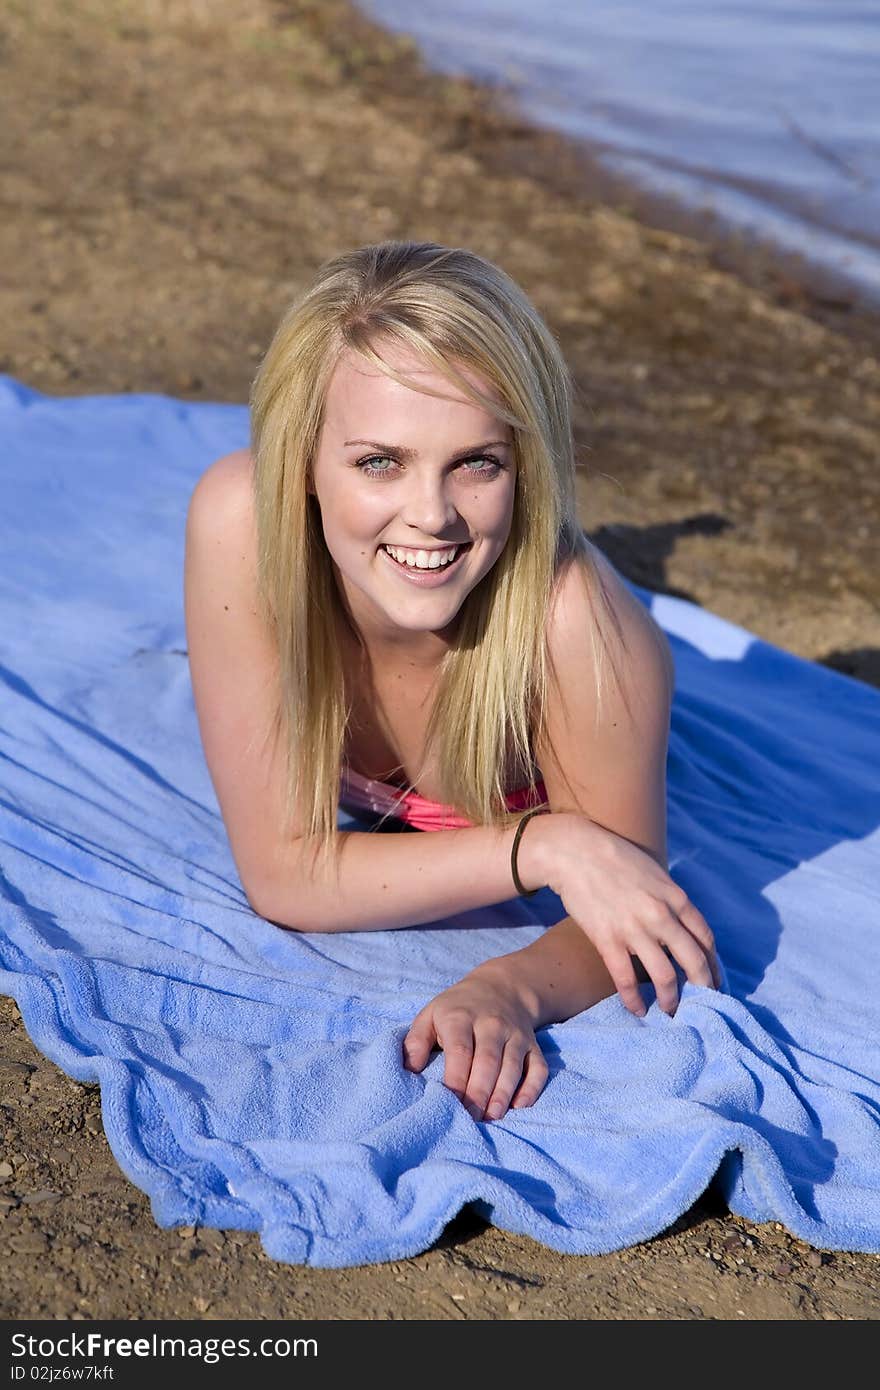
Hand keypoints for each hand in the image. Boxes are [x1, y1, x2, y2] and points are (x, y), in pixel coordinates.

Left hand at [402, 961, 547, 1121]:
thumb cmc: (458, 1009)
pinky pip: (538, 1068)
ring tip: (491, 1117)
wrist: (502, 988)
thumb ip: (416, 1041)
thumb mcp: (430, 1015)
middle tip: (470, 1119)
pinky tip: (519, 1106)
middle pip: (488, 1061)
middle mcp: (492, 1025)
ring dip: (503, 1094)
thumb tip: (410, 1069)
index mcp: (461, 1018)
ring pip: (513, 1066)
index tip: (448, 1103)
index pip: (460, 1050)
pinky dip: (532, 1088)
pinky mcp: (533, 1045)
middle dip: (479, 1093)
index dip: (455, 1080)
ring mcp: (515, 1035)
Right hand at [538, 813, 720, 1017]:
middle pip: (694, 961)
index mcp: (675, 898)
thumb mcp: (655, 873)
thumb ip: (670, 899)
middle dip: (703, 988)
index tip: (714, 979)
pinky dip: (634, 1000)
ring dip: (672, 1000)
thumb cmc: (616, 859)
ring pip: (665, 976)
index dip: (713, 964)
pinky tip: (638, 1010)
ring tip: (671, 1012)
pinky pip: (626, 979)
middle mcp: (661, 915)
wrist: (576, 852)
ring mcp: (635, 929)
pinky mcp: (608, 939)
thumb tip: (681, 924)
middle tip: (703, 1005)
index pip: (705, 938)